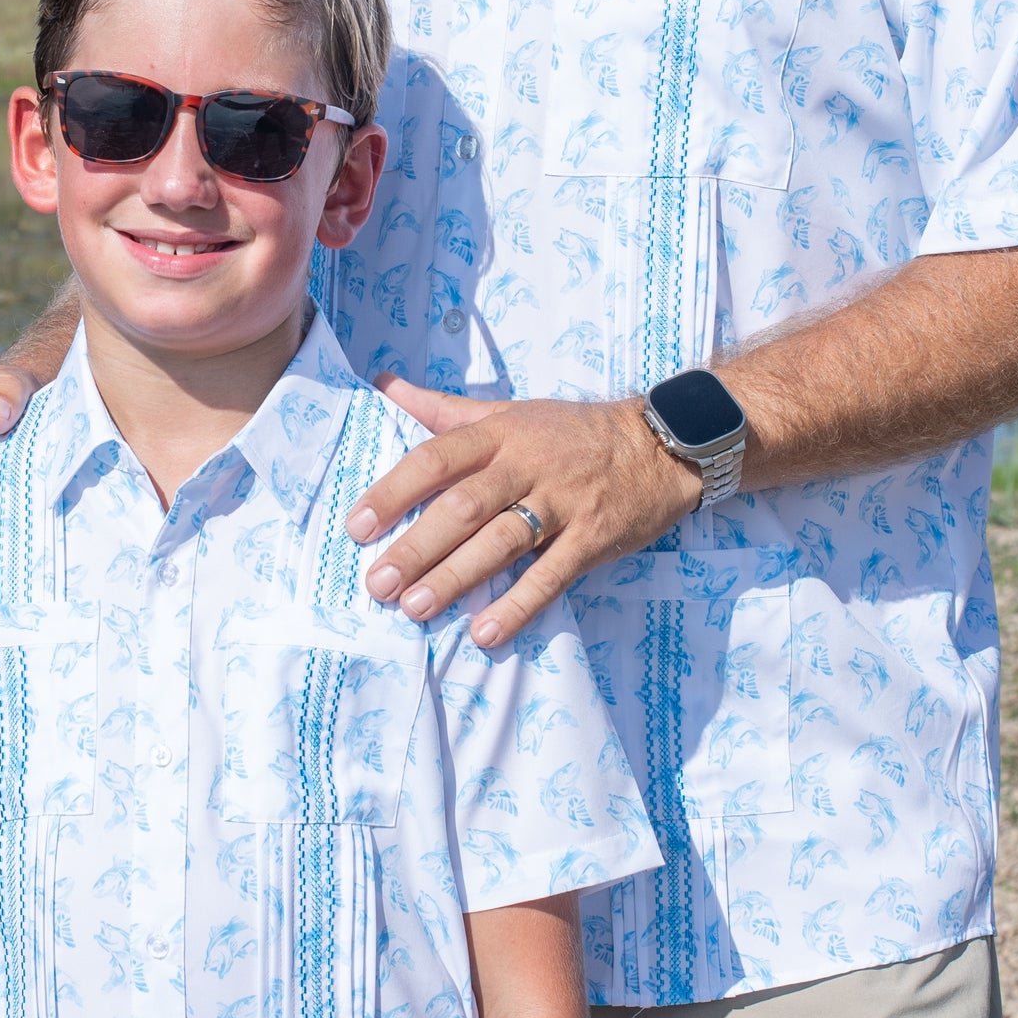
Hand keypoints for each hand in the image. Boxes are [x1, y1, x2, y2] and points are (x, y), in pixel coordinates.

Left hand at [350, 385, 694, 647]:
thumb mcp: (508, 411)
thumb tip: (382, 385)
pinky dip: (519, 605)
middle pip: (463, 506)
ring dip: (456, 577)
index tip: (358, 527)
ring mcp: (563, 503)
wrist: (660, 444)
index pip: (436, 459)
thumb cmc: (571, 432)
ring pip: (502, 542)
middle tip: (378, 584)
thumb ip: (442, 408)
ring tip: (416, 609)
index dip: (394, 491)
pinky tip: (485, 632)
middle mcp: (527, 465)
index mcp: (500, 434)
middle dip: (416, 547)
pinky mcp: (593, 538)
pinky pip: (552, 575)